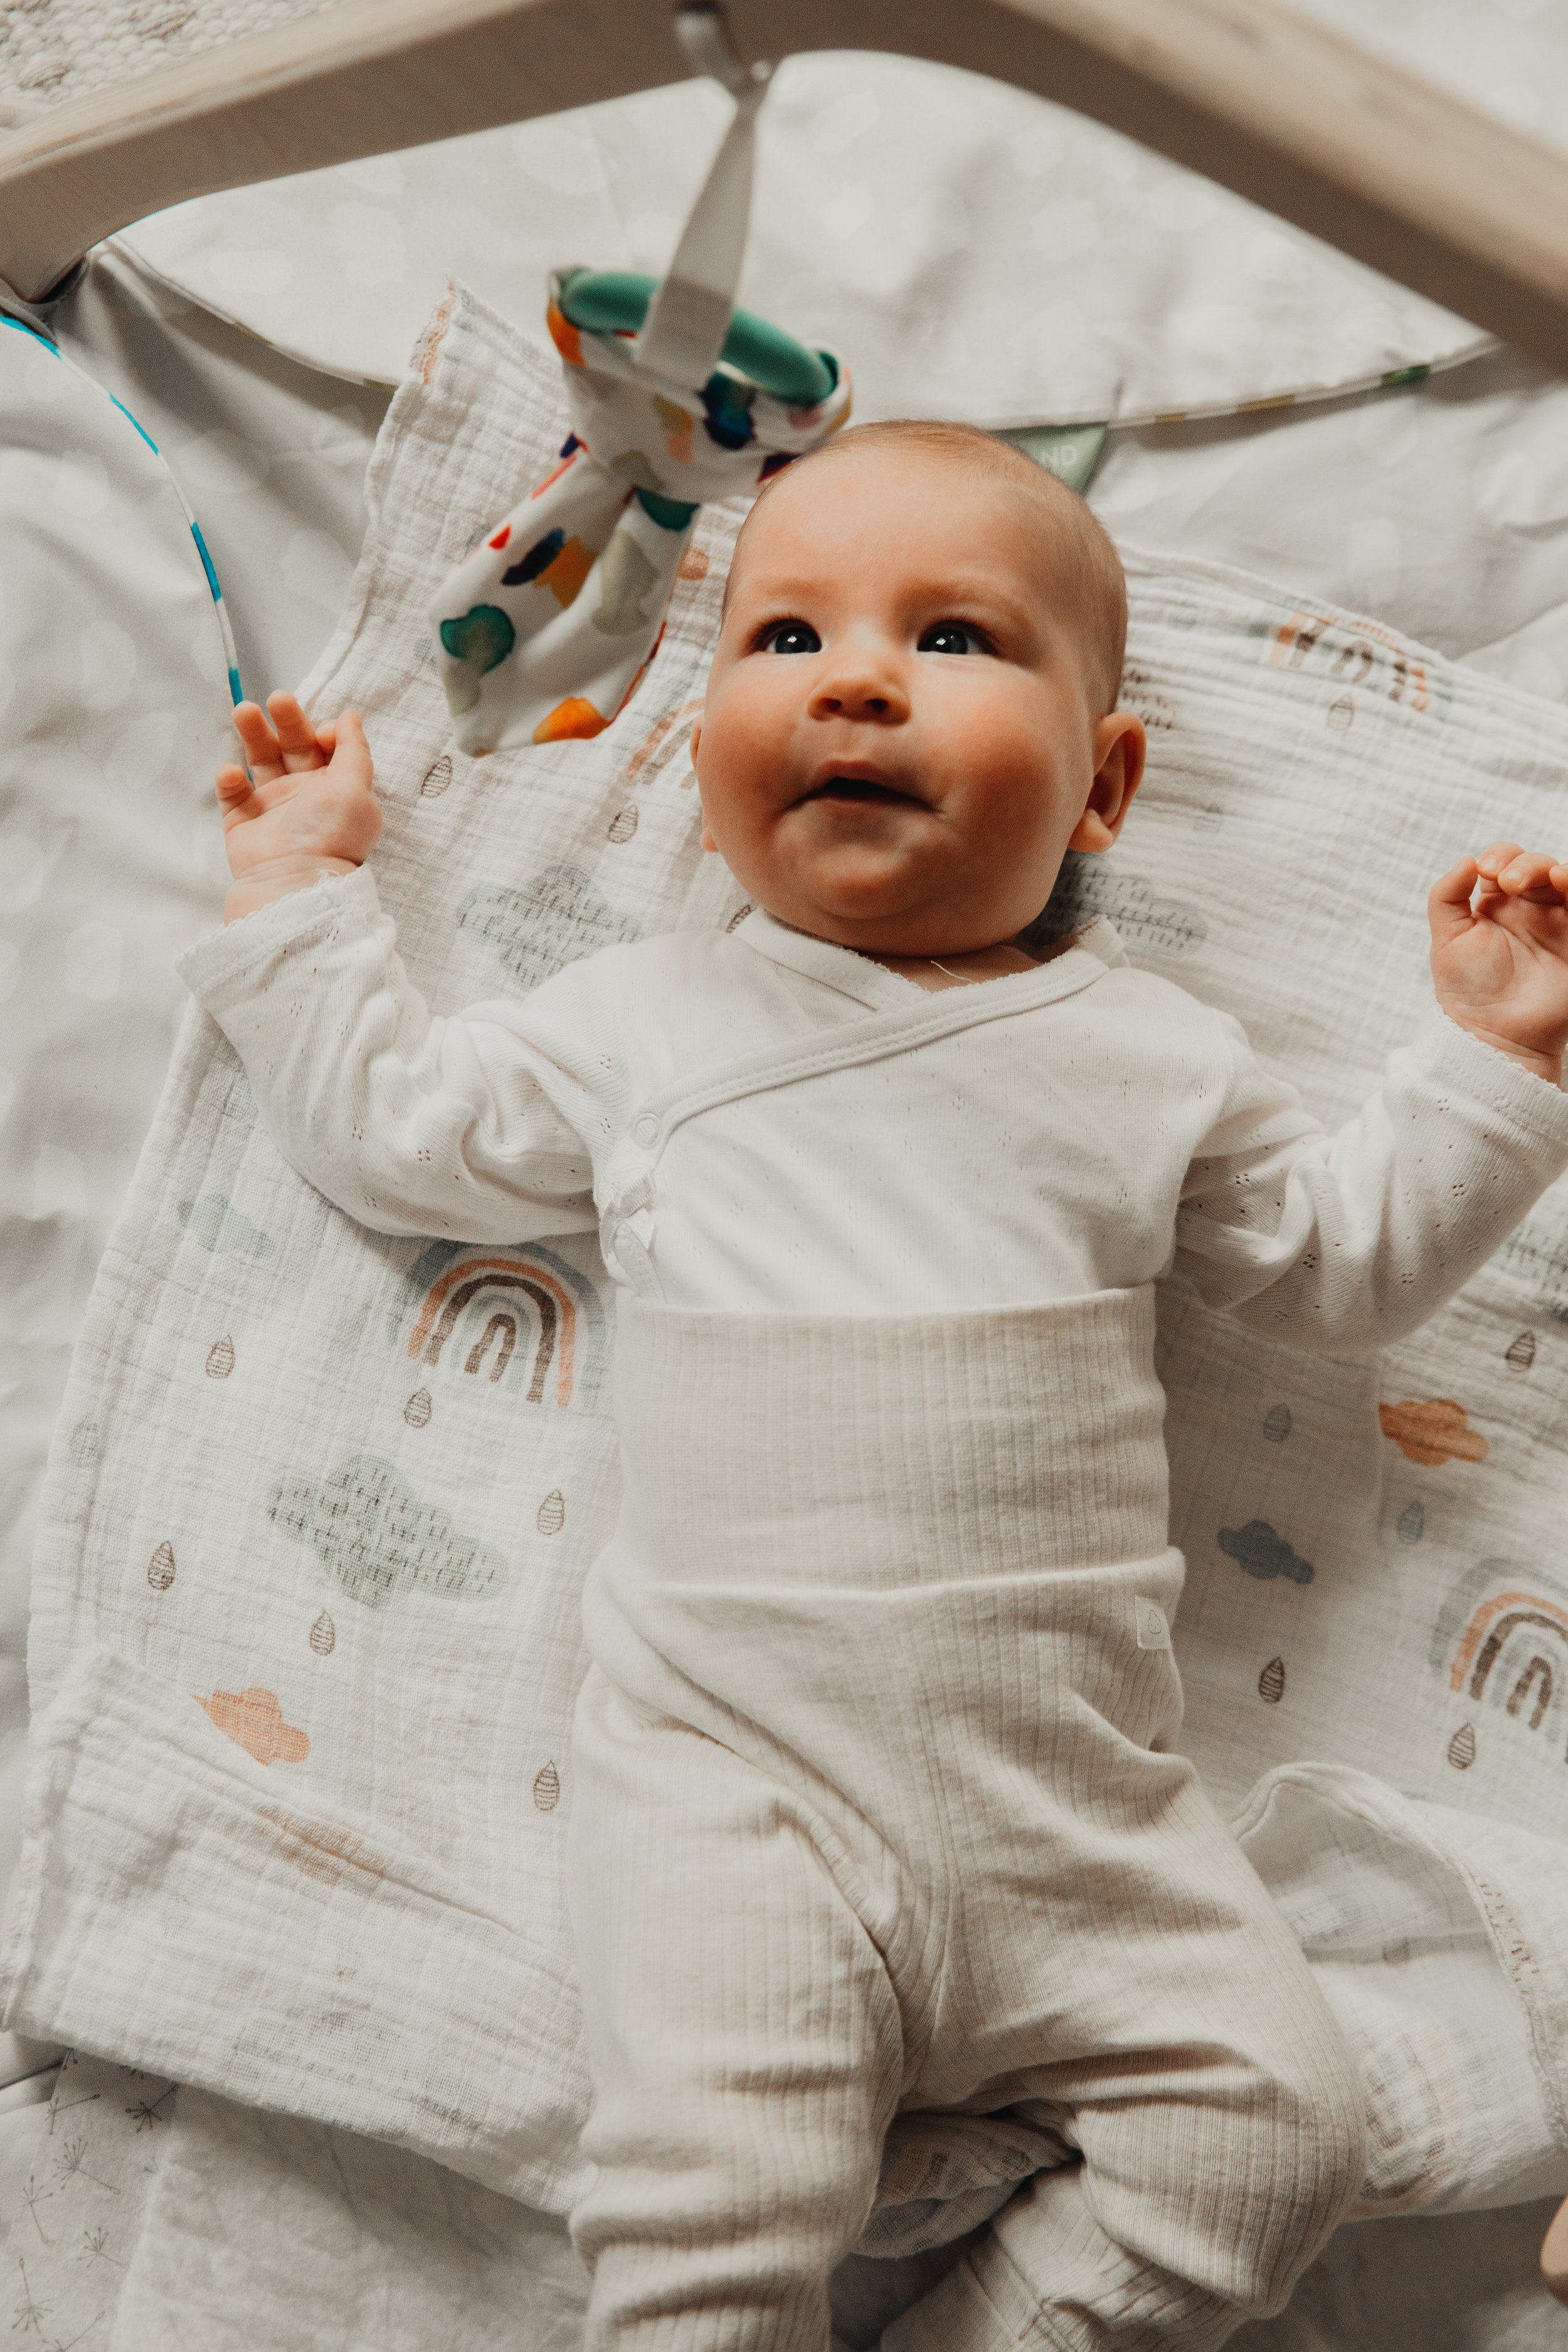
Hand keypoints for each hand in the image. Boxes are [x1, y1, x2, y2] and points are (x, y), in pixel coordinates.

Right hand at [216, 690, 380, 922]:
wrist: (291, 883)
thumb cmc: (330, 836)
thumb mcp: (355, 787)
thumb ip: (354, 749)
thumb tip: (351, 715)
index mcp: (337, 789)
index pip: (327, 748)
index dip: (323, 732)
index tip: (321, 732)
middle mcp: (307, 797)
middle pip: (293, 746)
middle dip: (286, 721)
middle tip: (277, 699)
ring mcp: (273, 809)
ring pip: (261, 761)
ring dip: (253, 735)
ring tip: (243, 711)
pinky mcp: (242, 823)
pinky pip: (233, 793)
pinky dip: (230, 779)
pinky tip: (233, 773)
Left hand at [1429, 843, 1567, 1083]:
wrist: (1495, 1034)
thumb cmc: (1467, 991)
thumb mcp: (1447, 940)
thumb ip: (1447, 897)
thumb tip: (1465, 859)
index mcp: (1495, 904)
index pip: (1504, 862)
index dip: (1499, 856)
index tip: (1485, 871)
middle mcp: (1528, 909)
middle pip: (1535, 865)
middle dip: (1523, 863)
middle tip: (1507, 881)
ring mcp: (1556, 924)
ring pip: (1563, 879)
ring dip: (1552, 869)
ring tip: (1546, 877)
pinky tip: (1563, 880)